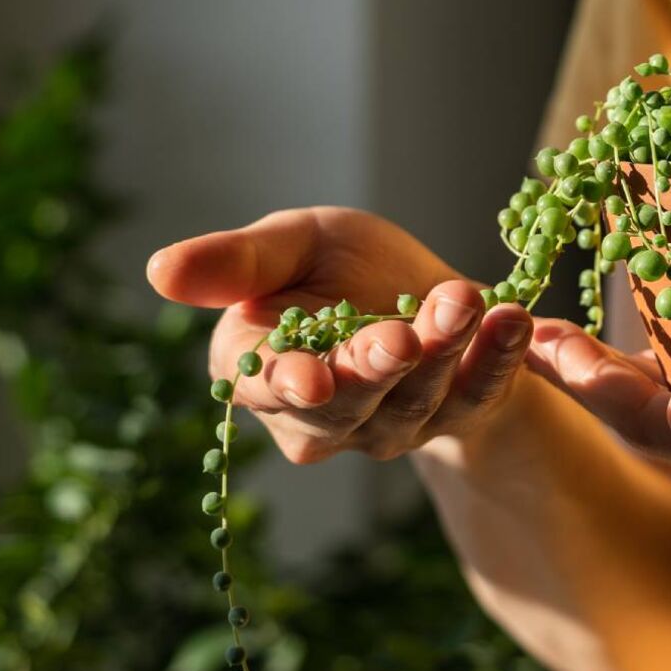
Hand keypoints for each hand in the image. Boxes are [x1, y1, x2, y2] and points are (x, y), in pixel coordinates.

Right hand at [147, 207, 532, 462]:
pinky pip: (481, 393)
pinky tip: (513, 320)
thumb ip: (235, 262)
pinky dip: (500, 359)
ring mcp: (396, 424)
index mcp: (267, 372)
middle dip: (376, 368)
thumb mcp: (290, 246)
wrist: (421, 287)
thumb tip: (157, 271)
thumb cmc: (337, 265)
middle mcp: (329, 415)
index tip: (309, 376)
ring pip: (417, 399)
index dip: (289, 385)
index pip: (270, 389)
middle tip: (401, 335)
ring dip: (443, 352)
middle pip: (349, 405)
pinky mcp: (460, 413)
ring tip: (461, 301)